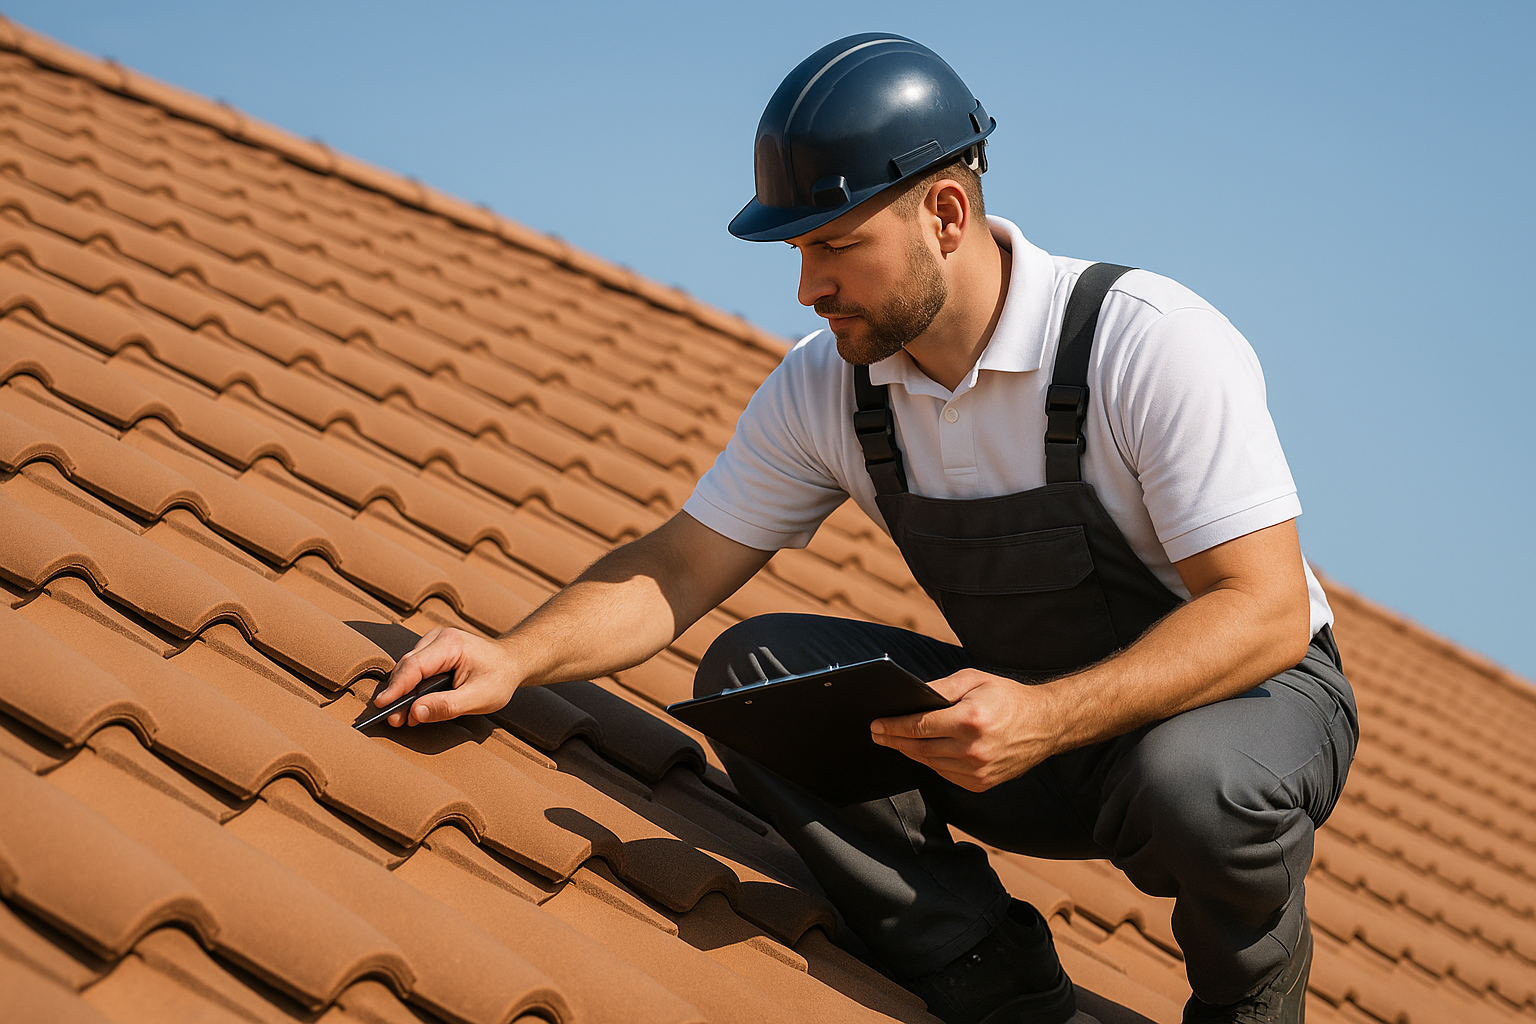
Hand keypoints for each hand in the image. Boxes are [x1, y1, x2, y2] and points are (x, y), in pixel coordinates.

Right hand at [372, 627, 520, 726]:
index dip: (396, 687)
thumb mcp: (480, 698)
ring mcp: (434, 642)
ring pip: (408, 669)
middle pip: (407, 667)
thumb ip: (447, 706)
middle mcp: (438, 638)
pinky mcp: (433, 651)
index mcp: (451, 644)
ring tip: (401, 718)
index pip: (414, 666)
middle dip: (397, 694)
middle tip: (393, 720)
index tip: (382, 706)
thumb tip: (415, 713)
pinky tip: (414, 706)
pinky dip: (411, 688)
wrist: (512, 662)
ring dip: (403, 693)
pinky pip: (415, 669)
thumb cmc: (499, 678)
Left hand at [869, 669, 1058, 790]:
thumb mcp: (974, 680)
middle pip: (919, 748)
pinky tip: (923, 752)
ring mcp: (977, 771)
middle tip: (877, 734)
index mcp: (969, 720)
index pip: (919, 726)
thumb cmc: (1008, 697)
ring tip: (896, 742)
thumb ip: (941, 688)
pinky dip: (932, 763)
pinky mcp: (981, 783)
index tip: (876, 725)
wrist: (1046, 724)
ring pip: (930, 763)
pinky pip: (945, 774)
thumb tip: (912, 696)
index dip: (893, 727)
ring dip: (910, 752)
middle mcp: (972, 750)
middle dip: (895, 740)